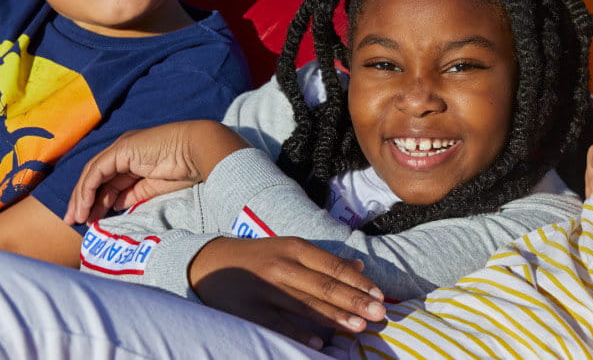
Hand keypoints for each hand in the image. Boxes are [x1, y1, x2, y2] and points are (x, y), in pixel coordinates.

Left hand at [63, 120, 243, 223]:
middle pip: (95, 178)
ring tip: (76, 219)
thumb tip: (115, 204)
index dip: (95, 201)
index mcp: (132, 160)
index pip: (106, 182)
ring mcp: (120, 149)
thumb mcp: (153, 188)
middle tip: (73, 222)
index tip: (88, 221)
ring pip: (92, 175)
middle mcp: (123, 153)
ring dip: (81, 198)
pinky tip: (84, 206)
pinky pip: (97, 172)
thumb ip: (133, 194)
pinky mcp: (120, 150)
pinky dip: (88, 190)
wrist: (198, 152)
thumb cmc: (185, 169)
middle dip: (83, 201)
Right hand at [189, 237, 387, 347]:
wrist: (212, 263)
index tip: (380, 296)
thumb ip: (324, 260)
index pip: (333, 267)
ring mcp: (266, 289)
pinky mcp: (251, 310)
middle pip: (324, 287)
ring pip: (306, 305)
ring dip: (334, 317)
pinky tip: (317, 343)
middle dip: (354, 301)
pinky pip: (279, 324)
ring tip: (358, 327)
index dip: (358, 283)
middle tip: (379, 314)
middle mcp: (283, 267)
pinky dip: (298, 333)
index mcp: (295, 249)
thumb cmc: (260, 257)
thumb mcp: (290, 249)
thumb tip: (360, 267)